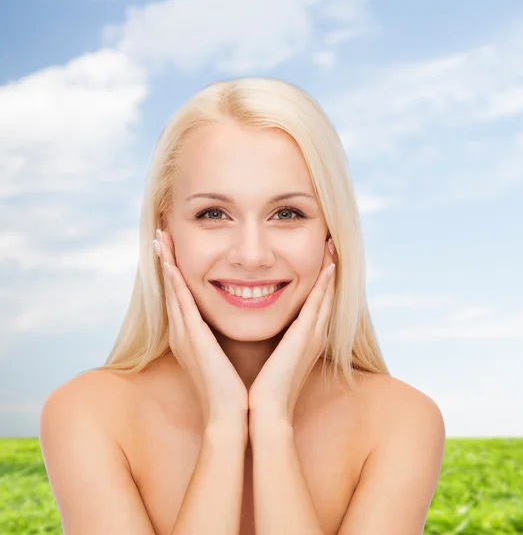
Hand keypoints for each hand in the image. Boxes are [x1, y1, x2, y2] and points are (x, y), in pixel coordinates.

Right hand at [154, 229, 248, 429]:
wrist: (229, 416)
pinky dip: (174, 281)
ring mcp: (184, 334)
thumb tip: (233, 323)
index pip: (181, 296)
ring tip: (161, 238)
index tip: (174, 250)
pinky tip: (170, 263)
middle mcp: (182, 333)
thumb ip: (221, 339)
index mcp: (191, 337)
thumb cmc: (231, 389)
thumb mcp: (223, 357)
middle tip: (161, 234)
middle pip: (172, 288)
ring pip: (173, 290)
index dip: (175, 272)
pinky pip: (181, 303)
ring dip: (167, 262)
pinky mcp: (191, 337)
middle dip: (166, 260)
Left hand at [248, 238, 336, 426]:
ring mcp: (313, 336)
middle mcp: (314, 335)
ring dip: (330, 270)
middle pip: (327, 295)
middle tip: (332, 242)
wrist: (266, 412)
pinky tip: (327, 267)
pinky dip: (324, 285)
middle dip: (330, 269)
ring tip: (332, 245)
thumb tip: (266, 330)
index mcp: (306, 340)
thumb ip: (275, 343)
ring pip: (326, 295)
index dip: (322, 280)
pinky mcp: (305, 337)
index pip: (316, 303)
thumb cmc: (265, 389)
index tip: (321, 257)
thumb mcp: (273, 359)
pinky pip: (317, 304)